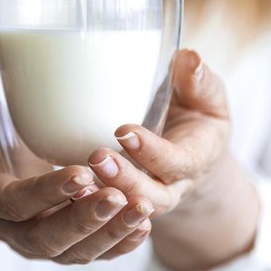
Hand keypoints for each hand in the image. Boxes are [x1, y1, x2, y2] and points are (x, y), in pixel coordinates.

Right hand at [0, 76, 155, 270]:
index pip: (12, 202)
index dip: (45, 193)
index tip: (81, 174)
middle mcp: (7, 226)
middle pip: (45, 239)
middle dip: (83, 221)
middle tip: (116, 197)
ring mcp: (36, 237)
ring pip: (72, 251)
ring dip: (109, 234)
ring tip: (140, 211)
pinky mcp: (61, 241)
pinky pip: (90, 252)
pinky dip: (119, 244)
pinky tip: (143, 226)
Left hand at [86, 49, 259, 270]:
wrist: (193, 154)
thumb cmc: (198, 117)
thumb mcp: (208, 98)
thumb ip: (200, 82)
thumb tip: (188, 57)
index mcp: (195, 160)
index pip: (175, 162)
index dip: (151, 151)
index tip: (124, 131)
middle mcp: (171, 187)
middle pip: (150, 196)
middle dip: (124, 180)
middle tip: (97, 157)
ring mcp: (145, 199)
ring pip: (125, 212)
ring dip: (100, 197)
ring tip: (75, 181)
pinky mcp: (121, 203)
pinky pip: (105, 213)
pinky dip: (85, 205)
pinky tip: (63, 192)